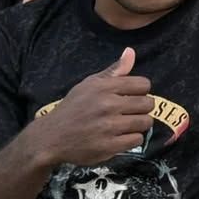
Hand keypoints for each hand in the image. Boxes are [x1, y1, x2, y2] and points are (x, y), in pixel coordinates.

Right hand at [30, 48, 153, 166]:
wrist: (50, 137)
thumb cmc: (73, 108)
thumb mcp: (89, 85)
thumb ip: (114, 70)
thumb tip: (131, 51)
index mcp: (104, 87)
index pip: (144, 84)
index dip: (141, 91)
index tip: (131, 96)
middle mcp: (107, 105)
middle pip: (148, 104)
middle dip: (142, 108)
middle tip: (130, 112)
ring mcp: (108, 127)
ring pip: (145, 122)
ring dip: (139, 124)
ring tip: (125, 124)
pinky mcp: (108, 146)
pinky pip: (137, 140)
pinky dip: (131, 139)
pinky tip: (119, 137)